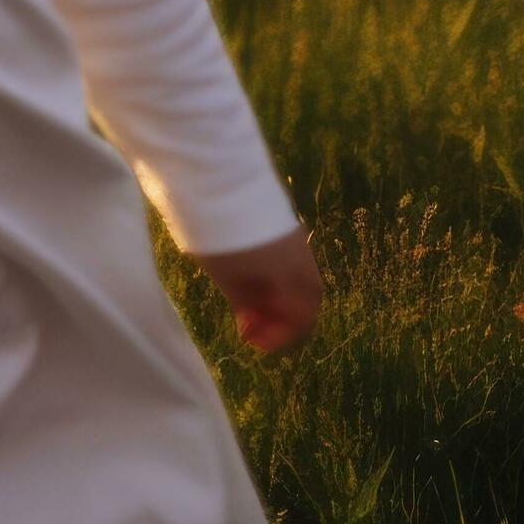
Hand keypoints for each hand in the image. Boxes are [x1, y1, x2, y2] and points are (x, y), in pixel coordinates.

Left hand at [193, 228, 322, 353]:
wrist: (218, 183)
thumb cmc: (219, 237)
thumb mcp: (226, 277)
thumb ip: (244, 303)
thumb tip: (251, 323)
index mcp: (295, 277)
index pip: (302, 319)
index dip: (279, 337)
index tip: (252, 341)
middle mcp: (304, 261)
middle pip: (305, 301)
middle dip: (280, 318)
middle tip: (249, 323)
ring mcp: (298, 242)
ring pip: (299, 282)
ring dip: (278, 298)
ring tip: (245, 303)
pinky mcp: (286, 227)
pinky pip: (292, 264)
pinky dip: (277, 280)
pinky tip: (251, 280)